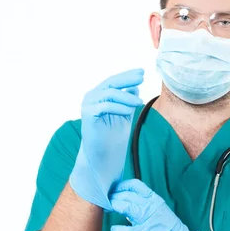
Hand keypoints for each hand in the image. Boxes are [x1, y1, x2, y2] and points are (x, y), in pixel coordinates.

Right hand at [69, 69, 143, 210]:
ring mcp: (87, 106)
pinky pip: (105, 106)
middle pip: (110, 83)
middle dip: (127, 79)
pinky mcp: (87, 115)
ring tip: (140, 102)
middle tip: (142, 76)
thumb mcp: (125, 115)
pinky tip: (131, 109)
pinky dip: (120, 107)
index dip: (127, 76)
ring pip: (109, 93)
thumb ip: (128, 101)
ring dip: (126, 97)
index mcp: (99, 96)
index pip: (114, 82)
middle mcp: (91, 98)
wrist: (104, 158)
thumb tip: (135, 87)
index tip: (142, 73)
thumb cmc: (114, 138)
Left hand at [110, 179, 198, 230]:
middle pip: (127, 196)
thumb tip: (129, 206)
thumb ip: (145, 207)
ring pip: (126, 207)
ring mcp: (146, 220)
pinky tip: (114, 229)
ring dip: (115, 206)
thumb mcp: (160, 211)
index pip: (136, 185)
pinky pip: (126, 230)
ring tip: (108, 208)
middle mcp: (150, 207)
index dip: (122, 185)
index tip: (115, 188)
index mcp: (155, 200)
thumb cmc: (170, 229)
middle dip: (114, 196)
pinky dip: (118, 229)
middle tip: (107, 199)